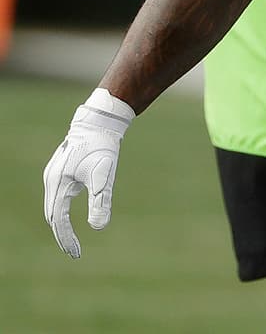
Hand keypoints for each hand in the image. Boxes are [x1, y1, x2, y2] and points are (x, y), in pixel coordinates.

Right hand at [42, 88, 133, 257]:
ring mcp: (53, 175)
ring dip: (60, 224)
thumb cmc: (102, 147)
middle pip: (52, 216)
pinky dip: (61, 211)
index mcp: (58, 184)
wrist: (99, 122)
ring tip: (72, 239)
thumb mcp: (104, 176)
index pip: (58, 220)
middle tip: (75, 251)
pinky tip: (70, 216)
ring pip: (53, 206)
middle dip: (62, 234)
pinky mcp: (60, 170)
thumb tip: (98, 228)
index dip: (67, 238)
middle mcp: (51, 180)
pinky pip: (57, 197)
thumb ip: (101, 201)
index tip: (76, 253)